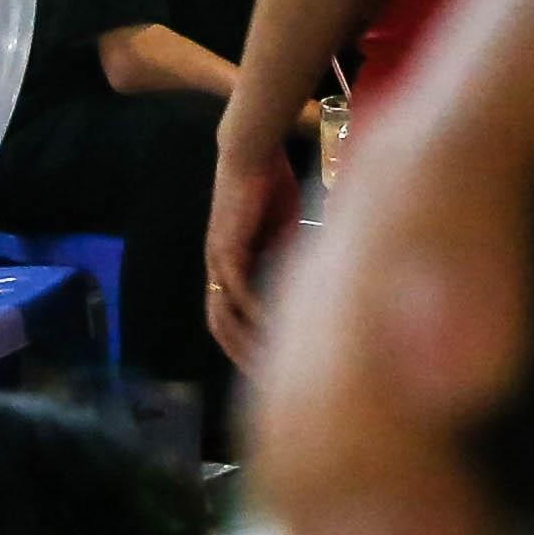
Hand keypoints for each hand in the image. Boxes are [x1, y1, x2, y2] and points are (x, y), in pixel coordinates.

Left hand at [203, 130, 298, 381]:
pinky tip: (275, 327)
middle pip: (219, 328)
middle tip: (267, 382)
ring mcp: (218, 261)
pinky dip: (255, 312)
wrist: (252, 151)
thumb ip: (291, 259)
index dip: (247, 346)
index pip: (230, 322)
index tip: (273, 370)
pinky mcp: (227, 248)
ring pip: (223, 316)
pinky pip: (238, 291)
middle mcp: (217, 271)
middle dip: (241, 356)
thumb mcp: (285, 233)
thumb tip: (316, 285)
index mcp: (229, 270)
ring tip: (271, 363)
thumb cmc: (270, 186)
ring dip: (246, 342)